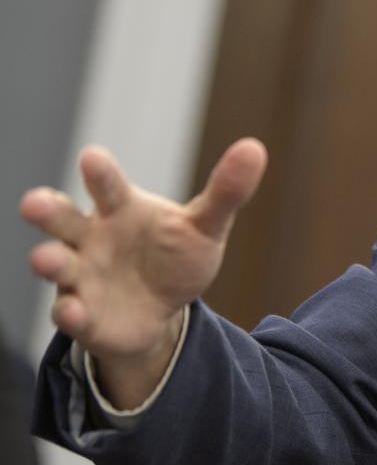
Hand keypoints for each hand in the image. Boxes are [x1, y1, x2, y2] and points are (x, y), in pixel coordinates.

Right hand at [19, 139, 266, 406]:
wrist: (162, 309)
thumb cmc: (175, 254)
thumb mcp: (205, 226)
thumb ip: (226, 192)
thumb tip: (254, 148)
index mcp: (120, 209)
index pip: (108, 186)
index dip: (100, 173)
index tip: (93, 157)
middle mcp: (90, 239)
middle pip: (62, 220)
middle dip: (48, 211)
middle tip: (34, 202)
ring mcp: (81, 277)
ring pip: (57, 264)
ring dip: (50, 261)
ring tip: (47, 258)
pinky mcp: (84, 316)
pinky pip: (70, 314)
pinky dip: (70, 313)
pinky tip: (74, 311)